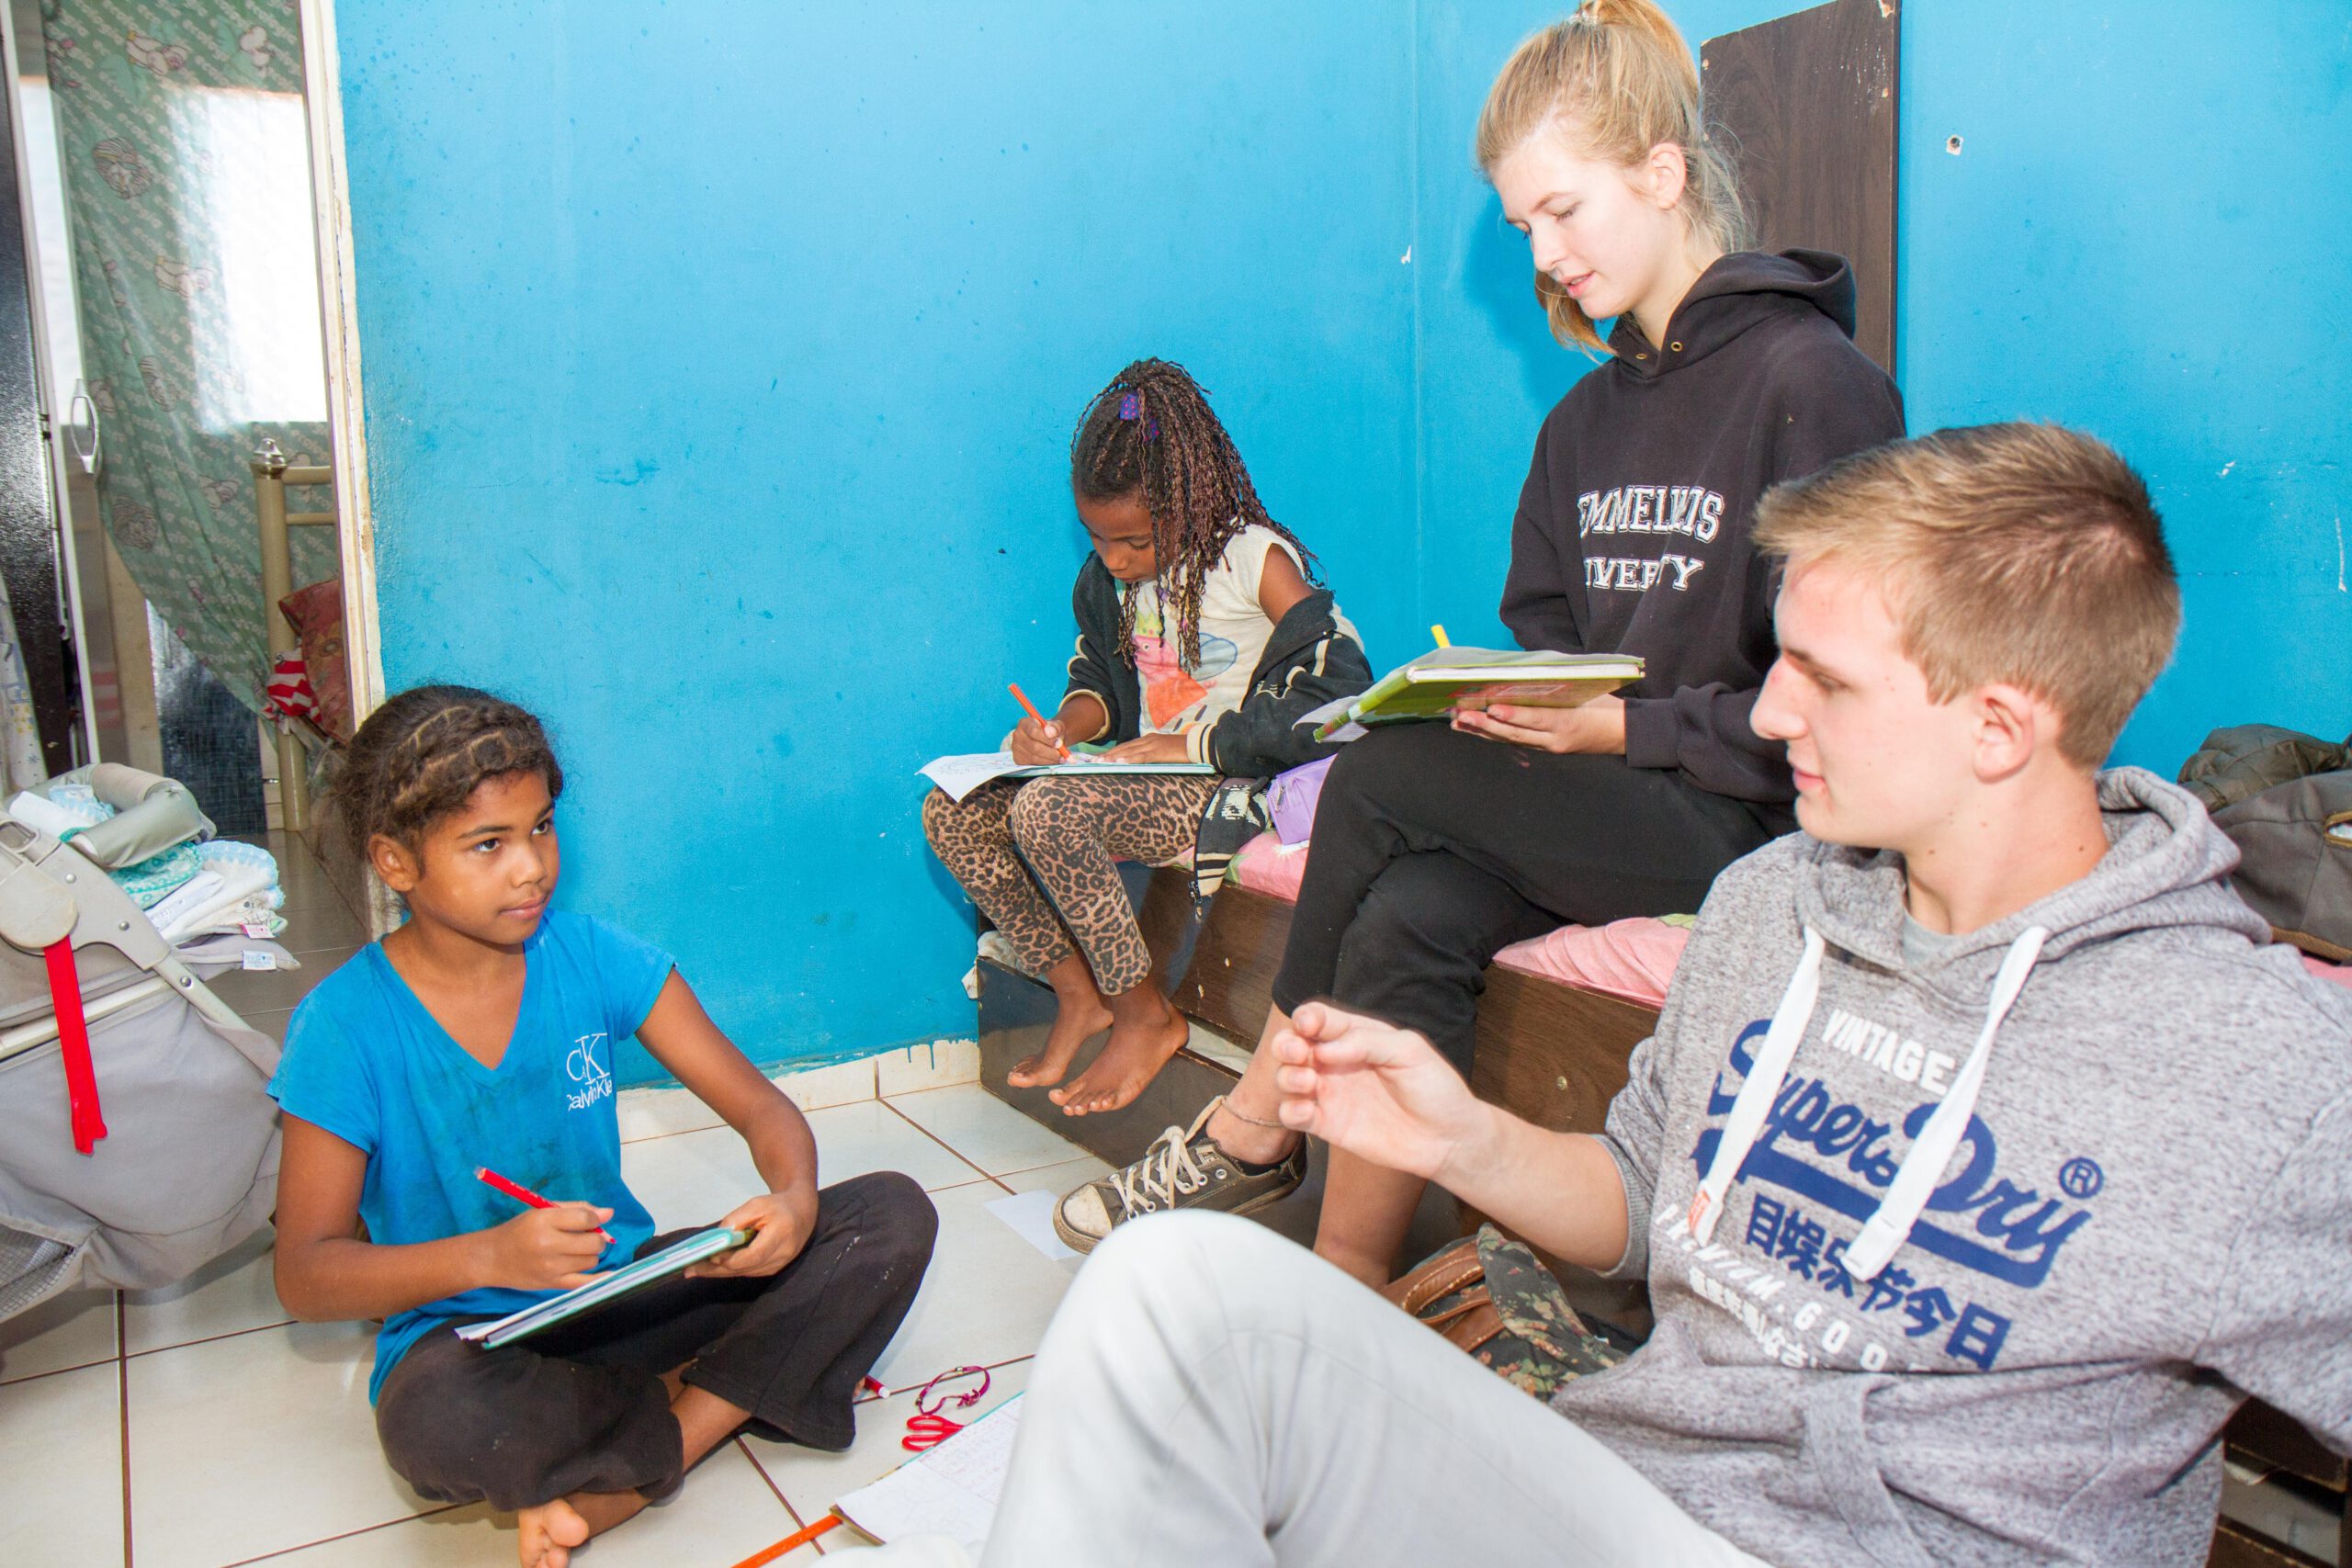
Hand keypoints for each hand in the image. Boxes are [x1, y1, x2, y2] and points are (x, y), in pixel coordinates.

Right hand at [477, 1202, 613, 1291]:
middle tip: (587, 1237)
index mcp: (544, 1220)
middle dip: (596, 1238)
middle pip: (592, 1242)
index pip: (585, 1218)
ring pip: (591, 1261)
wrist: (493, 1258)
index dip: (595, 1218)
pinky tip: (610, 1273)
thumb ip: (576, 1209)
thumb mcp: (542, 1212)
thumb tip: (609, 1213)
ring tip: (576, 1251)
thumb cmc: (519, 1231)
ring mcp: (551, 1267)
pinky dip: (600, 1278)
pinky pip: (584, 1283)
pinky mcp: (552, 1284)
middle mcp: (548, 1244)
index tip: (591, 1221)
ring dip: (590, 1255)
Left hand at [686, 1185, 818, 1278]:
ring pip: (745, 1273)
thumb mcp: (757, 1204)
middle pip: (745, 1268)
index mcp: (781, 1235)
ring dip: (720, 1272)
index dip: (731, 1258)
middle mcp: (782, 1255)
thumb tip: (718, 1237)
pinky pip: (749, 1272)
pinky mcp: (774, 1269)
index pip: (753, 1255)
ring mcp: (779, 1265)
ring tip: (695, 1270)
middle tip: (690, 1270)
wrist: (802, 1212)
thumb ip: (737, 1219)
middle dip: (716, 1269)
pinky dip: (730, 1270)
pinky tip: (713, 1267)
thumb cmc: (778, 1205)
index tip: (710, 1255)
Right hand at [1005, 715, 1067, 765]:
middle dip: (1051, 752)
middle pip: (1034, 747)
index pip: (1034, 731)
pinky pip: (1032, 764)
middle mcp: (1018, 735)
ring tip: (1060, 758)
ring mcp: (1016, 748)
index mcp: (1025, 723)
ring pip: (1034, 758)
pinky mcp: (1018, 759)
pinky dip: (1045, 764)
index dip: (1047, 739)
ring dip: (1050, 759)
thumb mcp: (1057, 726)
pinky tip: (1053, 761)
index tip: (1059, 743)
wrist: (1048, 740)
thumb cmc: (1051, 732)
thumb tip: (1051, 733)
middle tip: (1062, 754)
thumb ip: (1055, 728)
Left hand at [1100, 731, 1192, 763]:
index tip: (1100, 758)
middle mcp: (1148, 740)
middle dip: (1108, 755)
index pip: (1126, 746)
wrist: (1199, 745)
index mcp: (1149, 740)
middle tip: (1093, 761)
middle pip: (1123, 748)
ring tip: (1100, 763)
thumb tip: (1142, 765)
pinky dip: (1129, 760)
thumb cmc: (1184, 751)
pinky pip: (1141, 757)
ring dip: (1113, 758)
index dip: (1112, 752)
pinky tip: (1119, 763)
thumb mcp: (1165, 752)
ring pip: (1128, 751)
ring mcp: (1153, 745)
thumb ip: (1153, 756)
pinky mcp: (1159, 752)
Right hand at [1270, 1002, 1493, 1185]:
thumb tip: (1323, 1049)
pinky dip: (1290, 1111)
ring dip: (1287, 1076)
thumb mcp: (1409, 1050)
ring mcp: (1331, 1093)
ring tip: (1309, 1082)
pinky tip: (1308, 1111)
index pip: (1320, 1019)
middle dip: (1285, 1044)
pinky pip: (1294, 1115)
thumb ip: (1367, 1041)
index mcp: (1357, 1037)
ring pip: (1287, 1078)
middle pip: (1293, 1045)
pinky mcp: (1329, 1125)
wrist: (1448, 1138)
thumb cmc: (1435, 1088)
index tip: (1308, 1026)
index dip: (1307, 1018)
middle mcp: (1338, 1062)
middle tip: (1298, 1053)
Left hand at [1451, 693, 1625, 754]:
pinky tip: (1473, 728)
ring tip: (1459, 721)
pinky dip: (1493, 735)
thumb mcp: (1587, 690)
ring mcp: (1549, 746)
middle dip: (1487, 724)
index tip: (1493, 708)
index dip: (1514, 715)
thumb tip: (1526, 670)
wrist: (1621, 732)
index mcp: (1569, 721)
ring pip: (1511, 740)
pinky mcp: (1544, 748)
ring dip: (1482, 731)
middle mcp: (1555, 739)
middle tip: (1463, 714)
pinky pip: (1515, 741)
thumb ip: (1558, 684)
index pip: (1537, 718)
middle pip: (1516, 733)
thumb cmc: (1604, 705)